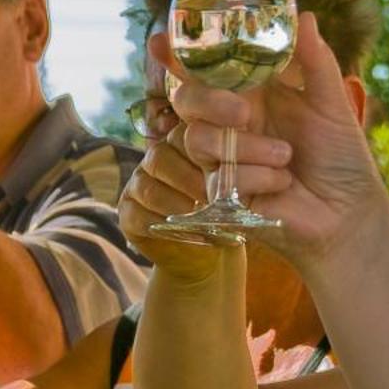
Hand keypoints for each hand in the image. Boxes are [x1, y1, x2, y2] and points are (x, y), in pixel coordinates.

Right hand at [117, 138, 238, 280]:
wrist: (210, 255)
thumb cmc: (228, 214)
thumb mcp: (239, 187)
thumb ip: (239, 167)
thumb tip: (261, 153)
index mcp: (182, 144)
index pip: (183, 133)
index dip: (202, 143)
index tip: (225, 156)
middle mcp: (155, 160)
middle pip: (160, 156)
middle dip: (190, 178)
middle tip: (216, 196)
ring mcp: (138, 186)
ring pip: (148, 187)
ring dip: (177, 203)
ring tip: (203, 216)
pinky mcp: (128, 214)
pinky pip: (137, 215)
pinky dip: (164, 226)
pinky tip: (189, 233)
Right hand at [168, 13, 386, 266]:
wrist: (347, 213)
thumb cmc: (342, 157)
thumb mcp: (332, 103)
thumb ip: (315, 61)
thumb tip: (303, 17)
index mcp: (252, 93)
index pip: (207, 68)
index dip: (178, 54)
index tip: (160, 40)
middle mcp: (231, 122)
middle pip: (187, 99)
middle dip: (209, 101)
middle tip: (243, 112)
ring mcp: (223, 158)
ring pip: (199, 139)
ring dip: (246, 147)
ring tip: (287, 157)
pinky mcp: (223, 194)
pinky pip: (219, 177)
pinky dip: (257, 176)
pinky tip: (283, 183)